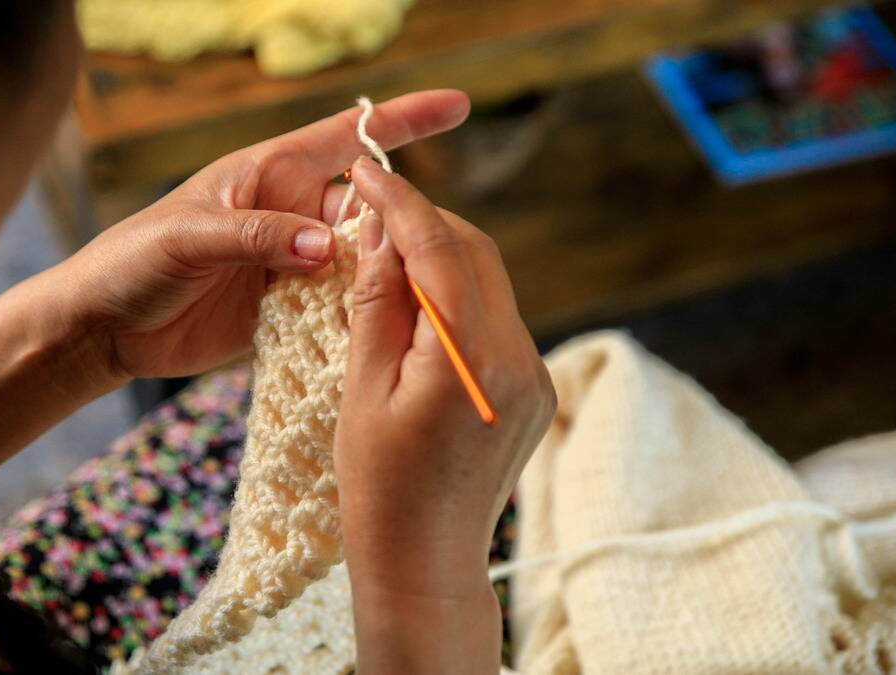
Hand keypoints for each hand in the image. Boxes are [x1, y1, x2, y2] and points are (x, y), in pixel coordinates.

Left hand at [52, 90, 470, 379]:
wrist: (103, 326)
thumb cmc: (132, 262)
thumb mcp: (190, 238)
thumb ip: (259, 236)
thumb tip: (328, 245)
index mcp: (267, 174)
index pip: (345, 138)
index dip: (402, 122)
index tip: (457, 107)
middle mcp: (286, 212)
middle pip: (366, 208)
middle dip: (401, 223)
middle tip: (429, 253)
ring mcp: (287, 261)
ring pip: (358, 260)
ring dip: (383, 275)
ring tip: (411, 297)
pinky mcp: (282, 306)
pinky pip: (334, 304)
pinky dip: (357, 313)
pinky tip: (378, 329)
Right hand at [335, 157, 555, 672]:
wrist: (426, 562)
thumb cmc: (379, 487)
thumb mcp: (362, 387)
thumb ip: (378, 302)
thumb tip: (383, 230)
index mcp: (471, 360)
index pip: (440, 249)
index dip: (400, 201)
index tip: (365, 169)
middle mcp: (520, 359)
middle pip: (476, 254)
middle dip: (424, 222)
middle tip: (370, 212)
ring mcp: (534, 375)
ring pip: (489, 282)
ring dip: (441, 257)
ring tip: (385, 258)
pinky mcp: (533, 388)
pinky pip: (496, 319)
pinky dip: (457, 297)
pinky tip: (417, 307)